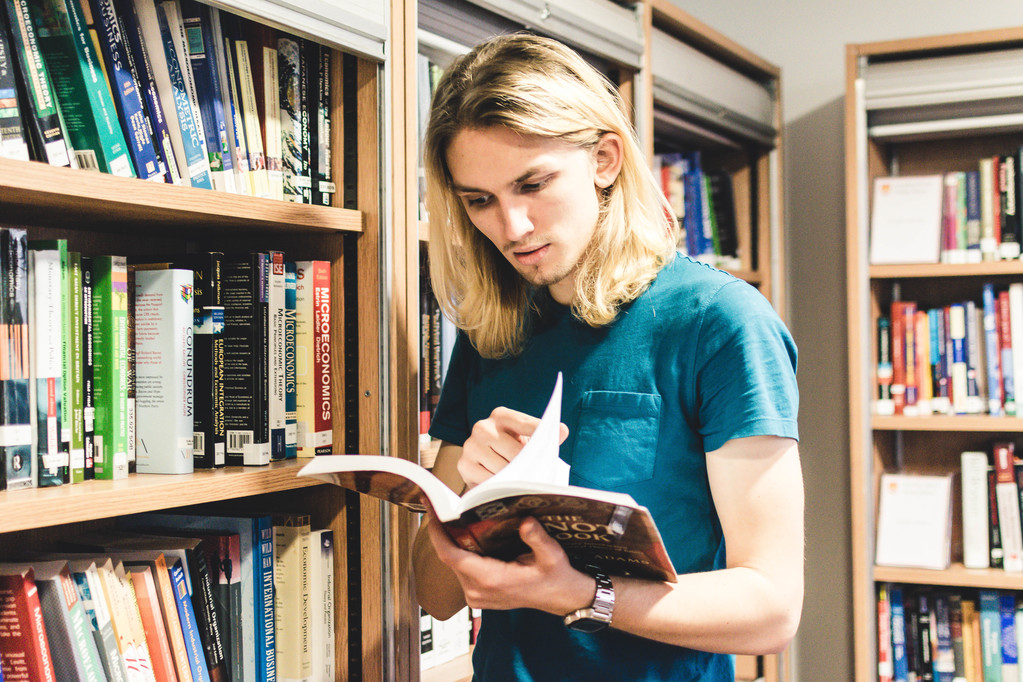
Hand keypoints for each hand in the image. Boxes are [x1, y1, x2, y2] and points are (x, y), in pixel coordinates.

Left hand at [425, 511, 595, 614]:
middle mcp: (478, 591)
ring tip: (451, 516)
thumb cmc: (555, 576)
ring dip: (451, 541)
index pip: (451, 556)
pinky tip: (464, 535)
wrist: (561, 597)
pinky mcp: (478, 595)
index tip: (432, 512)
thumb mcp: (551, 555)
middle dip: (443, 532)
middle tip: (441, 505)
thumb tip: (525, 522)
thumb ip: (537, 538)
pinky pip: (461, 570)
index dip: (437, 534)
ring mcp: (476, 596)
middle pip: (449, 557)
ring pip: (454, 563)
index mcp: (491, 580)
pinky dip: (459, 552)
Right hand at [458, 407, 568, 488]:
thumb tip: (562, 430)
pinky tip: (506, 486)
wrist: (485, 460)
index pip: (525, 424)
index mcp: (501, 415)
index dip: (541, 432)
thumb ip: (543, 434)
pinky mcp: (464, 465)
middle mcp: (483, 427)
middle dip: (528, 465)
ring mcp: (471, 446)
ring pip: (502, 469)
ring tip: (524, 482)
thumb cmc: (512, 447)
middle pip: (515, 452)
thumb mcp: (527, 437)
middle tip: (540, 474)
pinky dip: (500, 486)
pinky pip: (489, 480)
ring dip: (515, 478)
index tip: (559, 435)